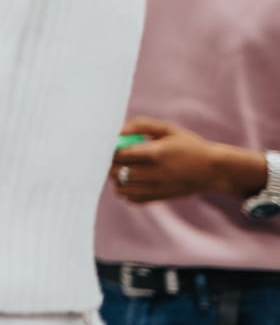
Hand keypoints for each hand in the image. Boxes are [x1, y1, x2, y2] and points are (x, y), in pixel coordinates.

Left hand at [111, 117, 263, 203]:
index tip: (111, 145)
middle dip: (110, 164)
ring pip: (122, 188)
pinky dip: (126, 192)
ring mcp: (158, 188)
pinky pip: (132, 199)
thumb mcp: (168, 129)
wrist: (214, 170)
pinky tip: (132, 182)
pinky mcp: (160, 198)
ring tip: (122, 169)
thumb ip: (141, 125)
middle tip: (114, 157)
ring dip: (116, 179)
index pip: (121, 154)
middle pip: (118, 172)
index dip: (111, 150)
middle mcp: (156, 173)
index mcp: (157, 153)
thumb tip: (117, 131)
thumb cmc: (188, 145)